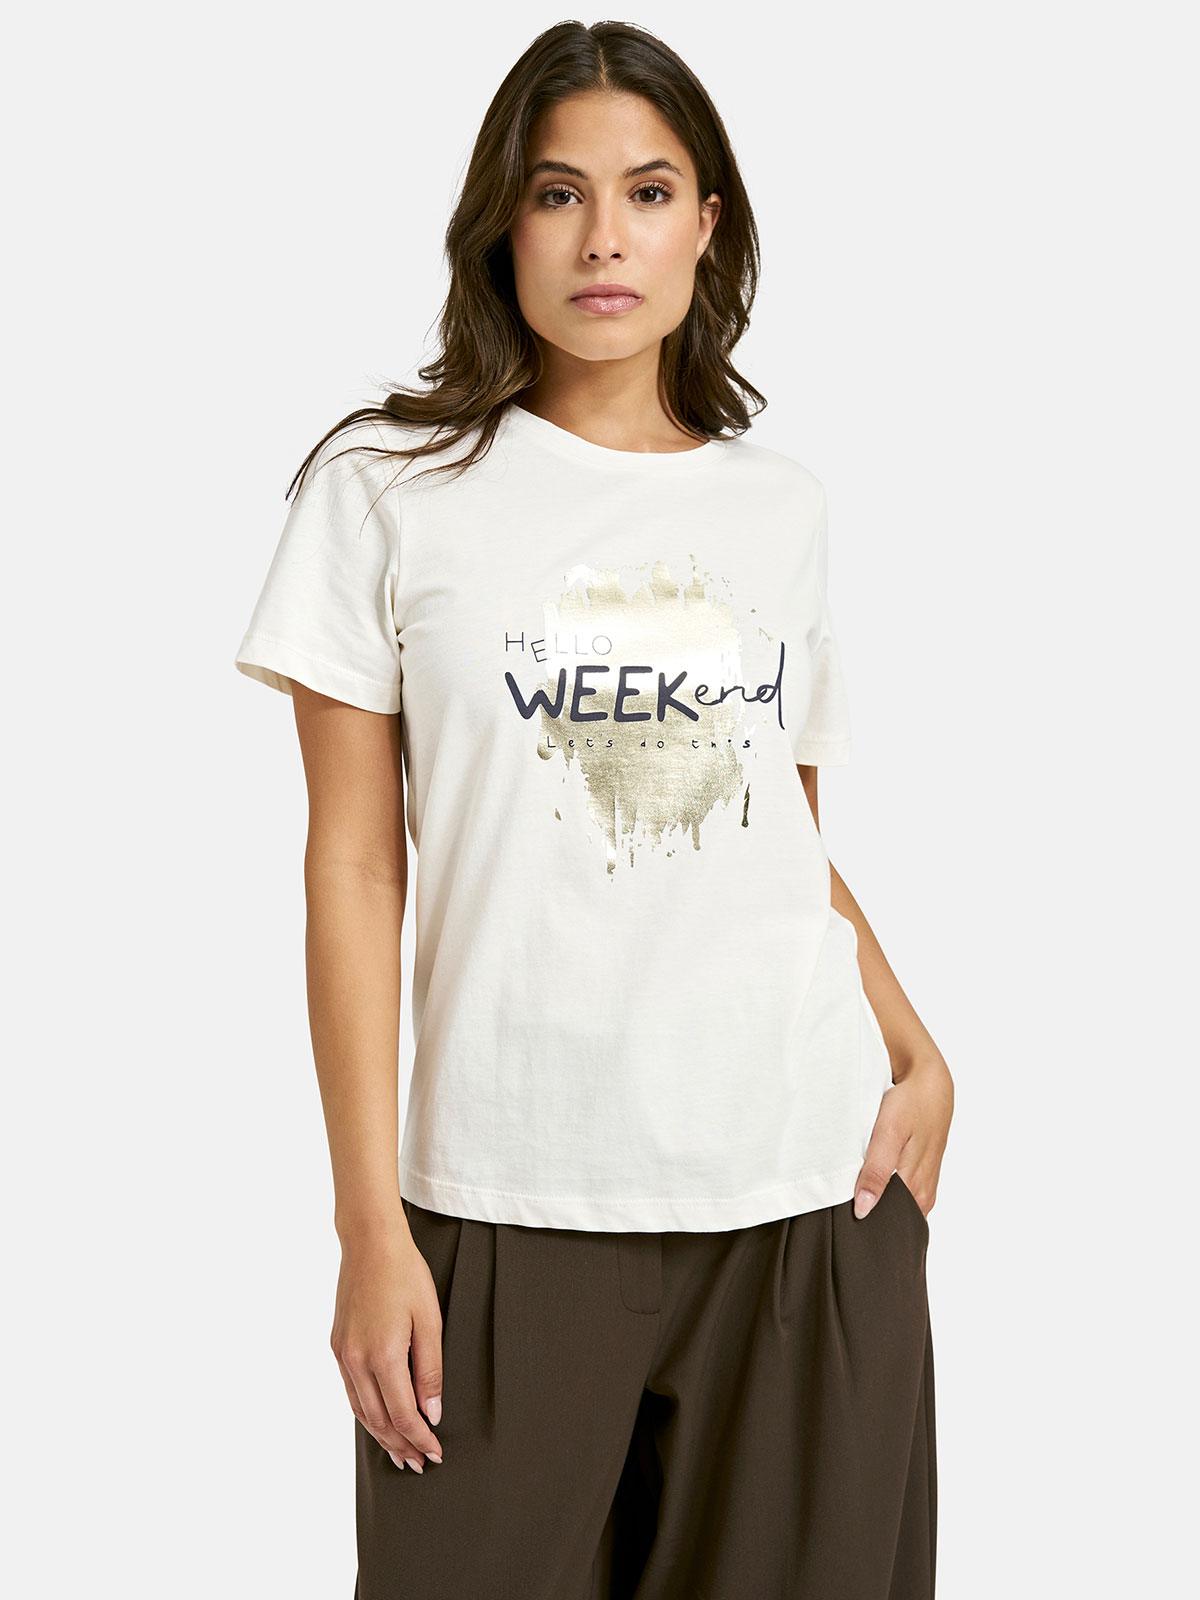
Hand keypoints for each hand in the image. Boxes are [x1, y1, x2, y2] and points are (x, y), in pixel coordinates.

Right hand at [330, 1225, 444, 1471]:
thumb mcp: (430, 1320)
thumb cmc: (406, 1275)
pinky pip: (351, 1392)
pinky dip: (366, 1413)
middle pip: (379, 1420)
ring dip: (381, 1436)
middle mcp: (357, 1361)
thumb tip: (432, 1413)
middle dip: (401, 1445)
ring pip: (360, 1411)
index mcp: (383, 1356)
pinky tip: (379, 1420)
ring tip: (400, 1453)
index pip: (403, 1415)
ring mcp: (343, 1354)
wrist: (370, 1243)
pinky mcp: (337, 1346)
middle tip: (419, 1464)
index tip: (435, 1453)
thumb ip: (431, 1371)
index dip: (420, 1438)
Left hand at [853, 1054, 953, 1220]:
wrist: (931, 1085)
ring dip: (874, 1198)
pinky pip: (898, 1192)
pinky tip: (868, 1176)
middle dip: (866, 1212)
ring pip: (893, 1204)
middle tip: (840, 1202)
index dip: (862, 1221)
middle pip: (889, 1216)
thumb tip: (863, 1209)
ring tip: (852, 1188)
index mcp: (916, 1192)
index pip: (885, 1223)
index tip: (840, 1216)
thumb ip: (877, 1173)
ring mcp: (922, 1185)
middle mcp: (921, 1195)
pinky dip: (881, 1186)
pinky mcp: (919, 1175)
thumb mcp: (889, 1134)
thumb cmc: (911, 1106)